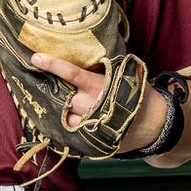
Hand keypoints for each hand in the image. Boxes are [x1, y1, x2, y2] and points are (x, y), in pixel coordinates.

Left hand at [31, 51, 167, 152]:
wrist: (154, 123)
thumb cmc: (137, 93)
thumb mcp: (123, 75)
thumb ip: (103, 68)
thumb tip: (86, 50)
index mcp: (98, 86)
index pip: (72, 73)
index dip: (53, 65)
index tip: (36, 58)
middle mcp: (90, 105)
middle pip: (61, 97)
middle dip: (50, 91)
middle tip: (39, 83)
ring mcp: (89, 125)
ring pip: (64, 117)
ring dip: (59, 110)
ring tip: (53, 103)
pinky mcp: (90, 140)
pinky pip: (71, 133)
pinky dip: (66, 127)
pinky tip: (63, 121)